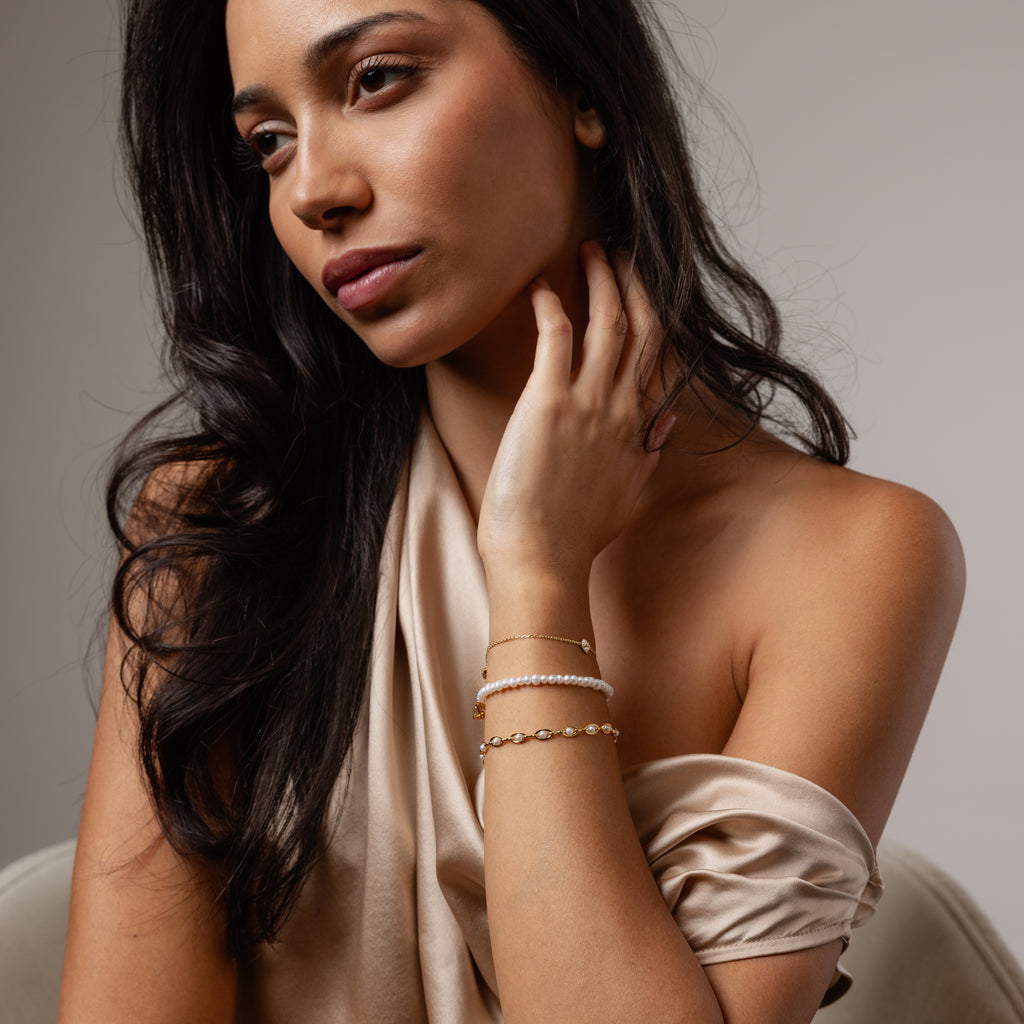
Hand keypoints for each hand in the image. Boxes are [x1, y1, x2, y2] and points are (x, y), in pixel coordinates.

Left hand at [477, 242, 673, 585]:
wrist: (543, 558)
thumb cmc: (575, 535)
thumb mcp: (628, 496)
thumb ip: (647, 457)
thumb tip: (661, 428)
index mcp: (637, 429)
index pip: (657, 358)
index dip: (652, 316)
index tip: (641, 289)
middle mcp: (619, 409)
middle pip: (641, 328)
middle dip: (633, 283)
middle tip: (619, 252)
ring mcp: (587, 403)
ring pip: (607, 322)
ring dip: (601, 280)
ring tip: (590, 249)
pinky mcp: (548, 402)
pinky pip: (557, 336)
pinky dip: (551, 305)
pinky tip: (541, 287)